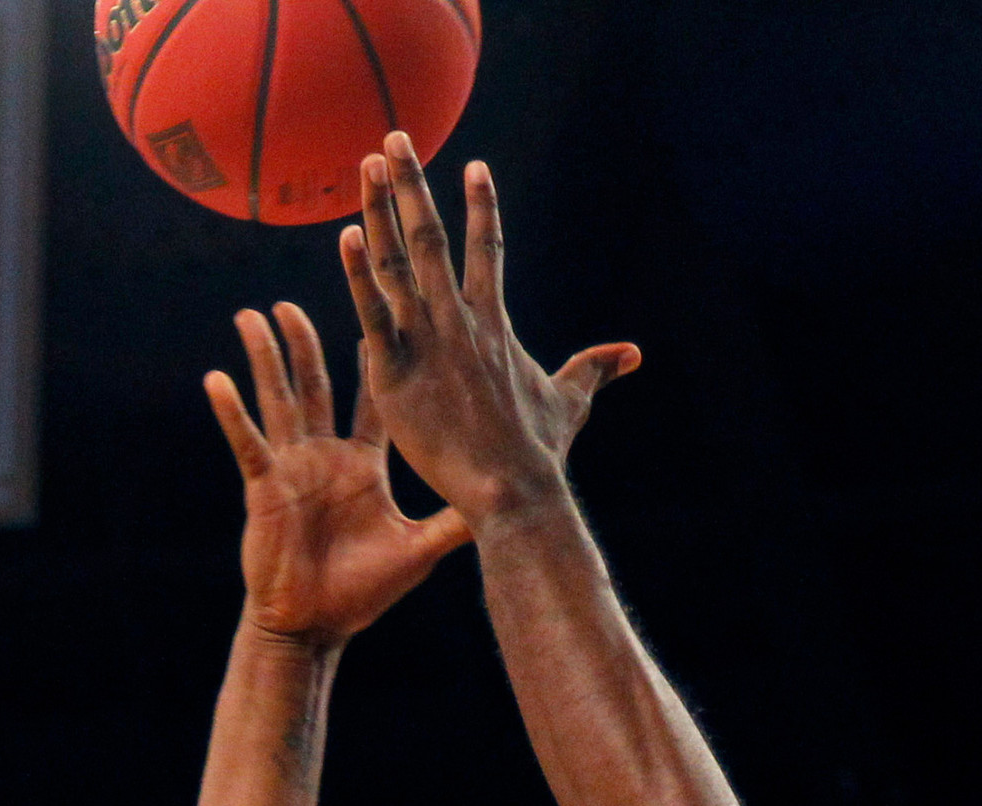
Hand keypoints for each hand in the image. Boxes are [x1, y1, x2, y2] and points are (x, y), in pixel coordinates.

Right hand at [205, 299, 470, 646]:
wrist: (315, 626)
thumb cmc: (363, 593)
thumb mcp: (418, 550)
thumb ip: (453, 522)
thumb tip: (502, 505)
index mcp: (363, 465)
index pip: (372, 400)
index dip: (375, 358)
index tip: (381, 309)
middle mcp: (327, 457)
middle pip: (318, 385)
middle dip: (309, 341)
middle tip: (304, 296)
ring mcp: (292, 468)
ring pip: (280, 400)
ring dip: (267, 358)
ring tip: (256, 315)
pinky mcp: (264, 487)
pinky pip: (247, 442)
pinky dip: (233, 412)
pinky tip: (217, 379)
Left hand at [341, 138, 639, 525]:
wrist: (513, 490)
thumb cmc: (538, 452)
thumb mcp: (570, 402)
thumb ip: (593, 369)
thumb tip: (633, 354)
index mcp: (494, 323)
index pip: (486, 250)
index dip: (482, 207)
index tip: (475, 166)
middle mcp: (459, 321)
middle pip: (430, 236)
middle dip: (412, 184)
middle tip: (394, 138)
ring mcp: (427, 343)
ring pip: (396, 262)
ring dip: (380, 209)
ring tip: (367, 165)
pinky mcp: (396, 373)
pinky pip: (373, 313)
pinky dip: (359, 275)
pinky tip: (348, 233)